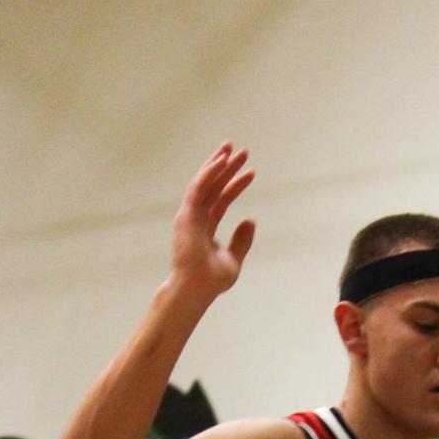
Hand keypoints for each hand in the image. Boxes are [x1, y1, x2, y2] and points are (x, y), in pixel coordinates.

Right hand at [168, 144, 256, 302]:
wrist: (196, 290)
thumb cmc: (211, 281)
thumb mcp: (233, 260)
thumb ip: (242, 240)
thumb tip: (251, 219)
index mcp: (205, 227)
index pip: (221, 200)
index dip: (235, 185)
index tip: (252, 173)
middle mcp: (196, 217)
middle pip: (213, 186)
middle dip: (226, 167)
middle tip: (242, 151)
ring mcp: (190, 215)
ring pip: (205, 182)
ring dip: (218, 164)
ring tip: (232, 148)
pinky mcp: (187, 214)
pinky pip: (199, 187)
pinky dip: (210, 172)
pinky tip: (222, 161)